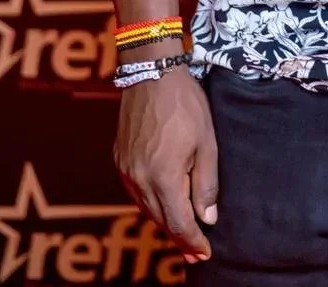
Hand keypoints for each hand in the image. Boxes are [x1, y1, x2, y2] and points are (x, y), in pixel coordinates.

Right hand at [114, 68, 218, 263]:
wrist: (151, 72)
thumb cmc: (184, 104)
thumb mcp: (206, 142)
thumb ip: (206, 183)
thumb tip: (207, 218)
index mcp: (163, 177)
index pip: (178, 223)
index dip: (193, 240)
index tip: (205, 253)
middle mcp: (139, 179)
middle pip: (160, 220)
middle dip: (179, 238)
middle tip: (195, 252)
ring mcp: (126, 169)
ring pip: (146, 207)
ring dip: (164, 222)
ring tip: (181, 235)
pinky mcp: (120, 158)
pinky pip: (135, 191)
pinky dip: (150, 203)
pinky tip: (161, 204)